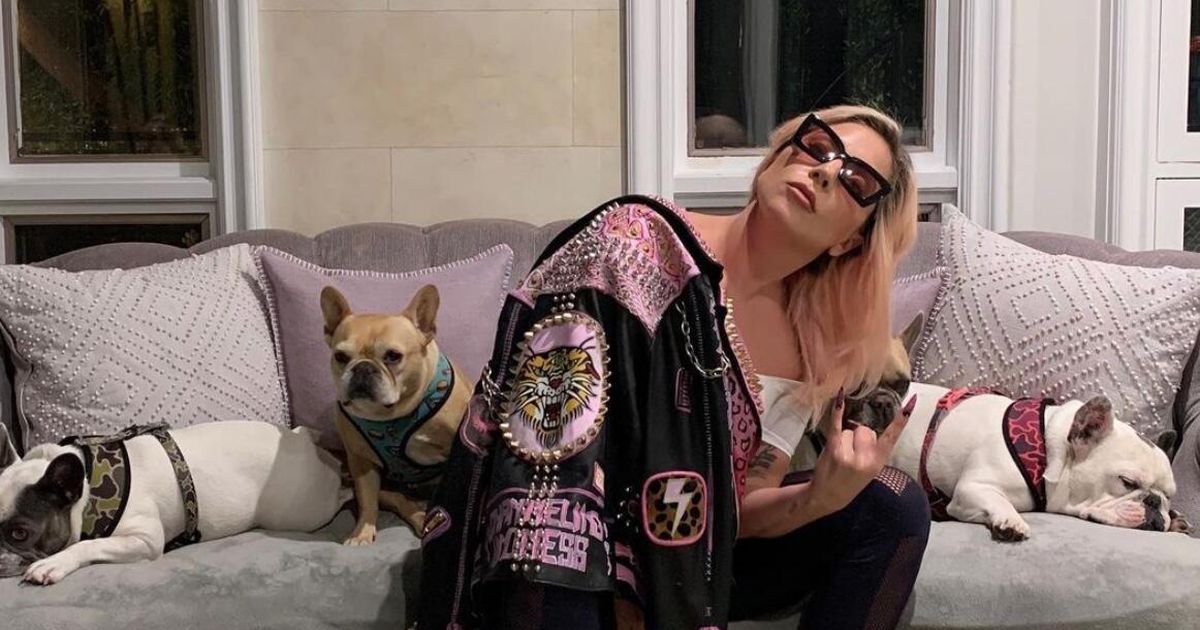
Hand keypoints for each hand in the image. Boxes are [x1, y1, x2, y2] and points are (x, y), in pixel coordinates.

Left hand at [807, 389, 914, 516]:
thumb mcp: (870, 471)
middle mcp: (864, 459)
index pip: (891, 438)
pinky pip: (836, 425)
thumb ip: (873, 452)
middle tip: (852, 453)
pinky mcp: (832, 449)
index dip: (900, 422)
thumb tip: (868, 431)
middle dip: (859, 437)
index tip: (910, 406)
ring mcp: (848, 454)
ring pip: (850, 430)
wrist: (828, 496)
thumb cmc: (850, 482)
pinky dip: (837, 412)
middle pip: (866, 430)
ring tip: (840, 454)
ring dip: (845, 438)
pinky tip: (840, 398)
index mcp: (877, 463)